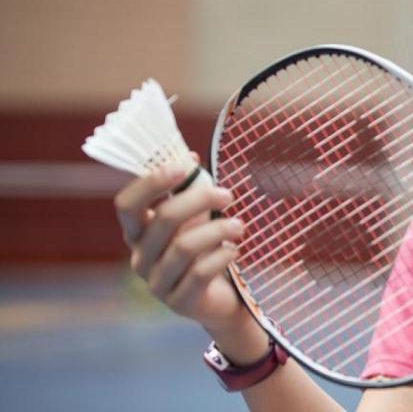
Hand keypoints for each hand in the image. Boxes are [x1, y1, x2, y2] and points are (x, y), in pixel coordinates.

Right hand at [114, 163, 247, 330]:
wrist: (223, 298)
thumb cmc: (205, 249)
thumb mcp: (196, 217)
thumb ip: (188, 189)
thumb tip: (188, 155)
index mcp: (138, 232)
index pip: (127, 205)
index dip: (150, 183)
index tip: (183, 168)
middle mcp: (140, 257)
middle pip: (163, 219)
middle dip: (199, 200)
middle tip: (228, 195)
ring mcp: (157, 282)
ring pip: (183, 246)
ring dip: (217, 230)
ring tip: (240, 225)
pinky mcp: (179, 302)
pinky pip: (198, 273)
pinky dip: (221, 256)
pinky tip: (235, 250)